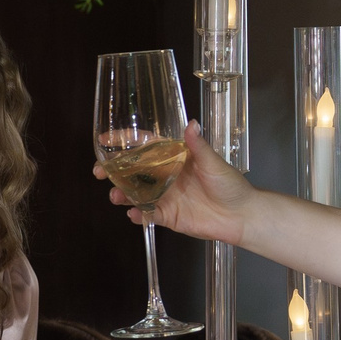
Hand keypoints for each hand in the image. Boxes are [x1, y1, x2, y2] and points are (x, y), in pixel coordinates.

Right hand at [100, 123, 256, 246]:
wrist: (241, 215)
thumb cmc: (230, 185)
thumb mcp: (213, 163)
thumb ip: (198, 146)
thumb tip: (191, 124)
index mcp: (174, 157)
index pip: (145, 146)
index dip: (125, 142)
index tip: (105, 140)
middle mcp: (166, 175)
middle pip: (133, 170)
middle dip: (113, 171)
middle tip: (99, 172)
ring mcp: (165, 196)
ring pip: (136, 193)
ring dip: (122, 194)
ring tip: (116, 196)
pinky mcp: (168, 215)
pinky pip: (148, 214)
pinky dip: (138, 215)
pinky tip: (135, 214)